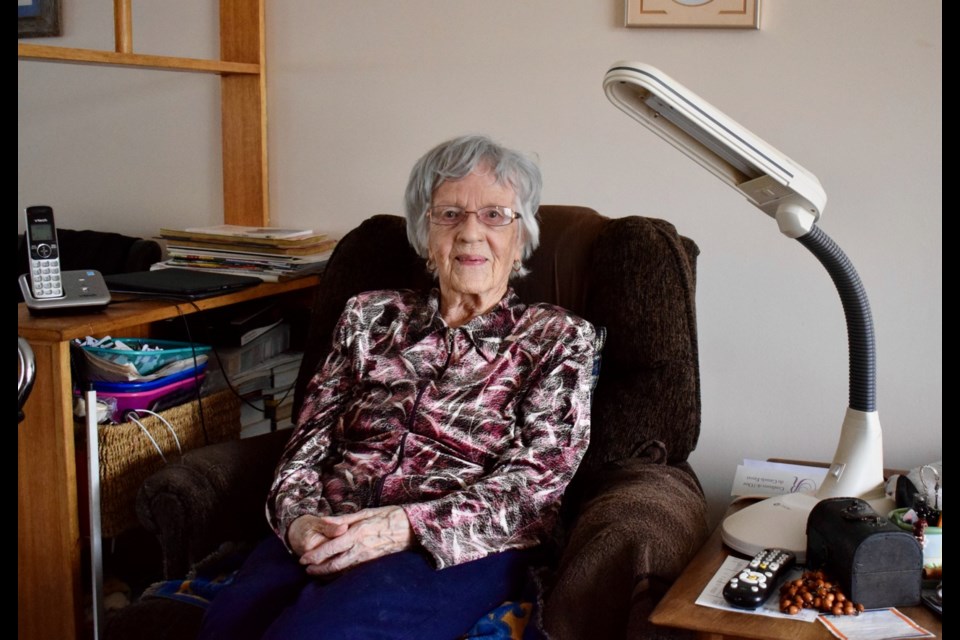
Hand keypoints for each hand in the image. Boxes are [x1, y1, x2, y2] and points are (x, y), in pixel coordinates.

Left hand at [297, 506, 413, 575]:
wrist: (412, 528)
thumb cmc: (388, 516)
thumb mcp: (365, 512)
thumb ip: (343, 519)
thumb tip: (323, 520)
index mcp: (356, 534)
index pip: (330, 549)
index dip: (314, 556)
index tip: (303, 559)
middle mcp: (360, 549)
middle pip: (333, 564)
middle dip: (318, 569)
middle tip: (306, 570)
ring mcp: (367, 558)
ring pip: (342, 571)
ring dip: (327, 574)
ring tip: (316, 573)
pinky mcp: (373, 563)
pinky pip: (353, 572)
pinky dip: (341, 574)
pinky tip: (335, 573)